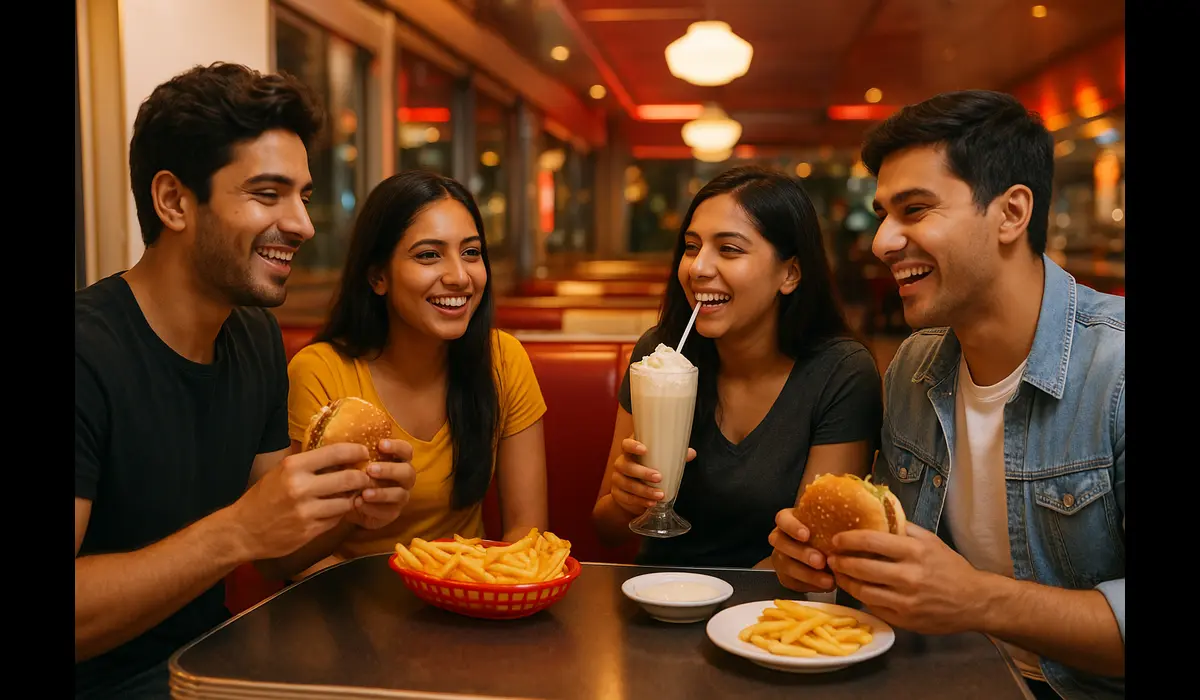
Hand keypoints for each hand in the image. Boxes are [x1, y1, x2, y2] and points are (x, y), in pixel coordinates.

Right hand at [232, 443, 373, 559]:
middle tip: (366, 476)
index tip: (363, 452)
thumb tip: (338, 453)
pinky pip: (336, 519)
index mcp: (293, 467)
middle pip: (348, 478)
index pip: (335, 452)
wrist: (243, 531)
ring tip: (353, 493)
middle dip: (362, 477)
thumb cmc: (263, 497)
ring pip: (346, 501)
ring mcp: (306, 511)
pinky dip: (340, 513)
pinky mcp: (310, 531)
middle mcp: (301, 487)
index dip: (356, 451)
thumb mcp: (280, 472)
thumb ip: (307, 463)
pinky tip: (336, 509)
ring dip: (353, 497)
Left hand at [344, 439, 415, 529]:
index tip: (380, 444)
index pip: (406, 450)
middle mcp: (404, 479)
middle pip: (407, 472)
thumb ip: (354, 454)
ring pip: (400, 494)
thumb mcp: (352, 463)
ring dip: (382, 493)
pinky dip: (373, 508)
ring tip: (364, 493)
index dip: (397, 447)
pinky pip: (388, 512)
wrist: (347, 503)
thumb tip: (344, 443)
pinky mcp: (392, 513)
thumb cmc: (353, 475)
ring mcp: (400, 497)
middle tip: (370, 469)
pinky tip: (359, 503)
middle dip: (390, 470)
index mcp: (398, 461)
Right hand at [609, 436, 695, 516]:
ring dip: (644, 490)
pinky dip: (640, 501)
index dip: (633, 445)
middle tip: (659, 477)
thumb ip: (673, 457)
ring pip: (627, 484)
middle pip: (626, 466)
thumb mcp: (660, 463)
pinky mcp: (617, 494)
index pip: (626, 444)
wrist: (633, 491)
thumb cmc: (648, 470)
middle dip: (642, 472)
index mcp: (630, 452)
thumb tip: (691, 453)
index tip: (645, 449)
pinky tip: (651, 503)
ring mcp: (617, 479)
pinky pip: (627, 498)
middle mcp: (621, 463)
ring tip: (660, 495)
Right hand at [767, 508, 834, 592]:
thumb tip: (862, 511)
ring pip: (785, 564)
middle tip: (820, 561)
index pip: (782, 518)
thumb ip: (840, 518)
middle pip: (781, 542)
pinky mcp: (785, 576)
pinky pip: (791, 581)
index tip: (807, 535)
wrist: (828, 560)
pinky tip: (824, 586)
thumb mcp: (834, 525)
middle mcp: (782, 538)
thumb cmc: (831, 537)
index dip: (792, 526)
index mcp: (791, 521)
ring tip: (827, 580)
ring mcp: (781, 557)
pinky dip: (808, 585)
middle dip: (801, 552)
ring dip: (806, 573)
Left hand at [827, 523, 988, 634]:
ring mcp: (906, 601)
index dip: (848, 540)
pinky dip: (861, 598)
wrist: (975, 601)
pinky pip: (874, 607)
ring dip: (845, 581)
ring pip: (864, 591)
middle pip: (862, 568)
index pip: (871, 541)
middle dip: (840, 562)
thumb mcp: (930, 541)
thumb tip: (877, 515)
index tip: (836, 539)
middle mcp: (909, 576)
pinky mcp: (905, 620)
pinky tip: (856, 590)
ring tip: (838, 574)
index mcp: (915, 551)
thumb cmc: (951, 568)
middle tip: (830, 557)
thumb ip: (904, 529)